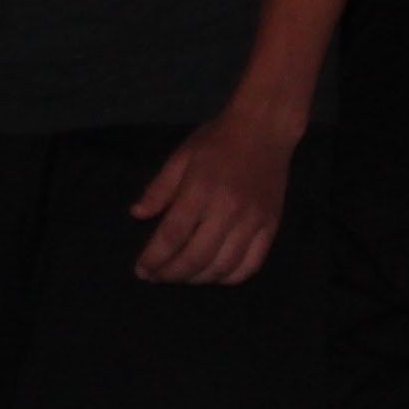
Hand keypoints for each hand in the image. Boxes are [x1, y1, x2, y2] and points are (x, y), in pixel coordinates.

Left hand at [128, 110, 295, 284]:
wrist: (263, 129)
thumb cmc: (217, 141)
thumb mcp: (181, 157)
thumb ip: (159, 189)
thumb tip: (137, 214)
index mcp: (200, 191)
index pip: (172, 236)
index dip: (154, 258)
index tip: (142, 270)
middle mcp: (227, 210)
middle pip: (196, 257)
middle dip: (172, 273)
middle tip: (158, 276)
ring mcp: (252, 221)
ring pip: (223, 267)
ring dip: (198, 279)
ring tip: (182, 276)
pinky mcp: (271, 227)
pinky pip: (251, 265)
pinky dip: (230, 278)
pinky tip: (215, 275)